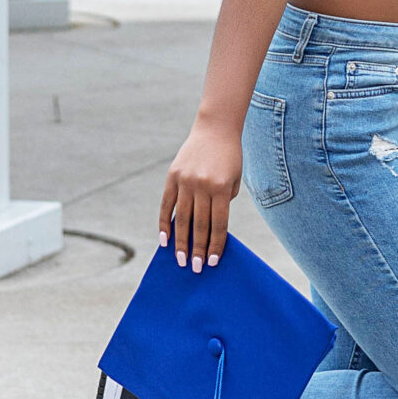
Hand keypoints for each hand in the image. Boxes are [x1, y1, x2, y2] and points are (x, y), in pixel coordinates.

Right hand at [157, 118, 243, 272]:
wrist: (216, 129)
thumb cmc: (229, 158)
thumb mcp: (233, 181)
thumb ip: (222, 203)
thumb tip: (208, 231)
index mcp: (220, 189)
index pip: (218, 224)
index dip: (216, 245)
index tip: (213, 262)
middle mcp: (201, 186)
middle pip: (199, 225)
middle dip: (198, 249)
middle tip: (196, 269)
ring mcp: (185, 181)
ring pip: (182, 218)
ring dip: (180, 242)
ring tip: (181, 260)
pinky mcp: (172, 176)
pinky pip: (167, 204)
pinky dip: (165, 223)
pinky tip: (164, 240)